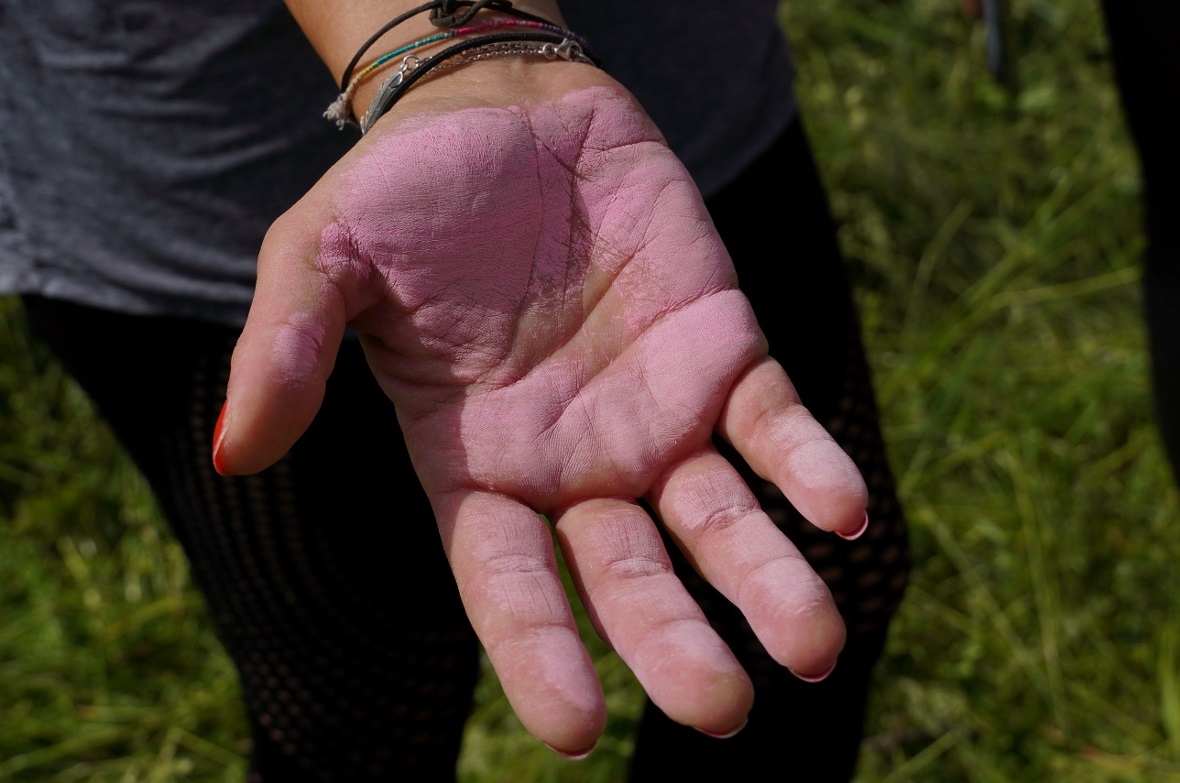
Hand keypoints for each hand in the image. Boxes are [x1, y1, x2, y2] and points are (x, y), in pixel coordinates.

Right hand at [213, 62, 867, 754]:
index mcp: (478, 466)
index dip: (539, 652)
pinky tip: (842, 510)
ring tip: (814, 647)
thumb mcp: (322, 257)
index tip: (573, 729)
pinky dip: (811, 466)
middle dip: (674, 643)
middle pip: (631, 577)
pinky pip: (775, 424)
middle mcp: (576, 464)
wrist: (505, 110)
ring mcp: (658, 415)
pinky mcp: (723, 352)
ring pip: (719, 522)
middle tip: (722, 713)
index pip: (510, 582)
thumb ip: (286, 349)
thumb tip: (235, 449)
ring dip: (770, 582)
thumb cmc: (406, 190)